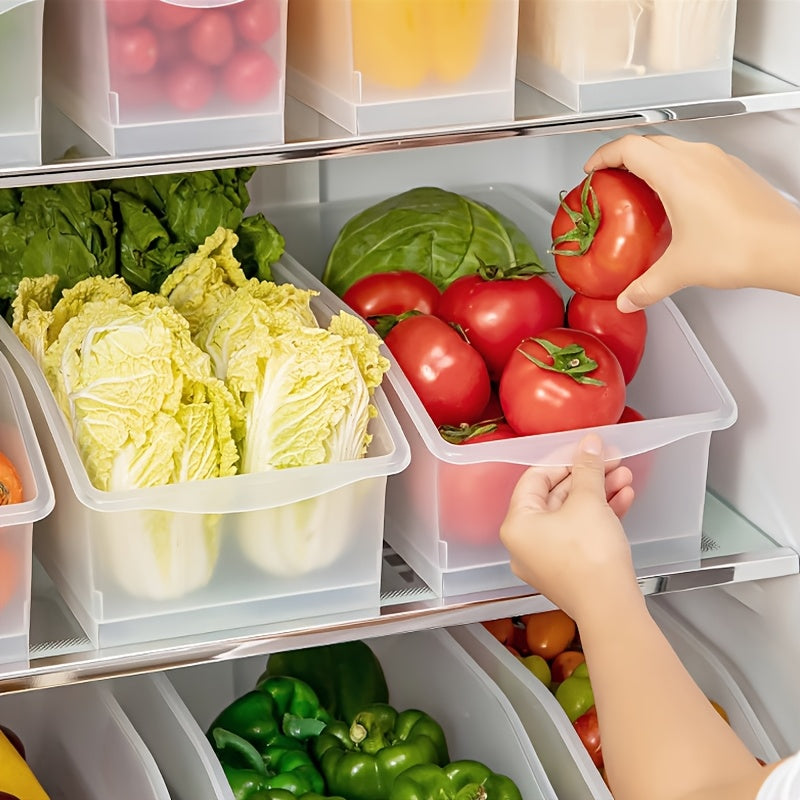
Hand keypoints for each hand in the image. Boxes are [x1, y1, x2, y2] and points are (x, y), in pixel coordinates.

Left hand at [499, 434, 637, 622]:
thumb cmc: (590, 558)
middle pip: (555, 497)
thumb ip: (587, 468)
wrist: (610, 607)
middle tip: (609, 461)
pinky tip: (624, 499)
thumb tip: (589, 445)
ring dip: (598, 494)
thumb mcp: (588, 501)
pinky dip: (600, 516)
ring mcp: (547, 559)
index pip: (534, 479)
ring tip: (624, 477)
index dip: (563, 459)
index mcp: (517, 525)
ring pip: (572, 515)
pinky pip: (580, 534)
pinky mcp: (569, 570)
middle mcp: (525, 544)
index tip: (585, 449)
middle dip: (587, 477)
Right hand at [584, 134, 799, 311]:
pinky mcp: (735, 173)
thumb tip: (629, 298)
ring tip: (641, 189)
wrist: (786, 248)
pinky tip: (678, 201)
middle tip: (611, 177)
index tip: (593, 168)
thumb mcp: (679, 270)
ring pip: (675, 148)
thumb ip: (646, 286)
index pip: (628, 147)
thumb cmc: (742, 246)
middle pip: (649, 142)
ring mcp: (720, 163)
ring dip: (652, 162)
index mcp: (676, 173)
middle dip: (623, 157)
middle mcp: (698, 159)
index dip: (603, 155)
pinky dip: (678, 171)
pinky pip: (697, 160)